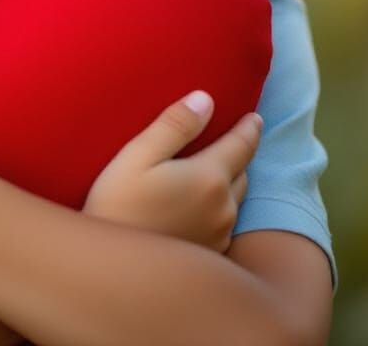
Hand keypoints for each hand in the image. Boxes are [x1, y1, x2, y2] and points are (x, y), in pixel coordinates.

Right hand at [81, 90, 261, 252]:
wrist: (111, 268)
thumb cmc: (117, 203)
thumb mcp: (138, 155)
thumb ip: (175, 125)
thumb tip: (205, 99)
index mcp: (208, 177)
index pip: (241, 145)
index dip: (249, 128)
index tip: (255, 116)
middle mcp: (223, 207)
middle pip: (242, 173)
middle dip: (240, 154)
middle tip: (235, 139)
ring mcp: (219, 234)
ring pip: (234, 199)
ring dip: (230, 181)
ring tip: (217, 170)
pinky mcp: (209, 254)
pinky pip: (223, 222)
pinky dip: (218, 206)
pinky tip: (201, 205)